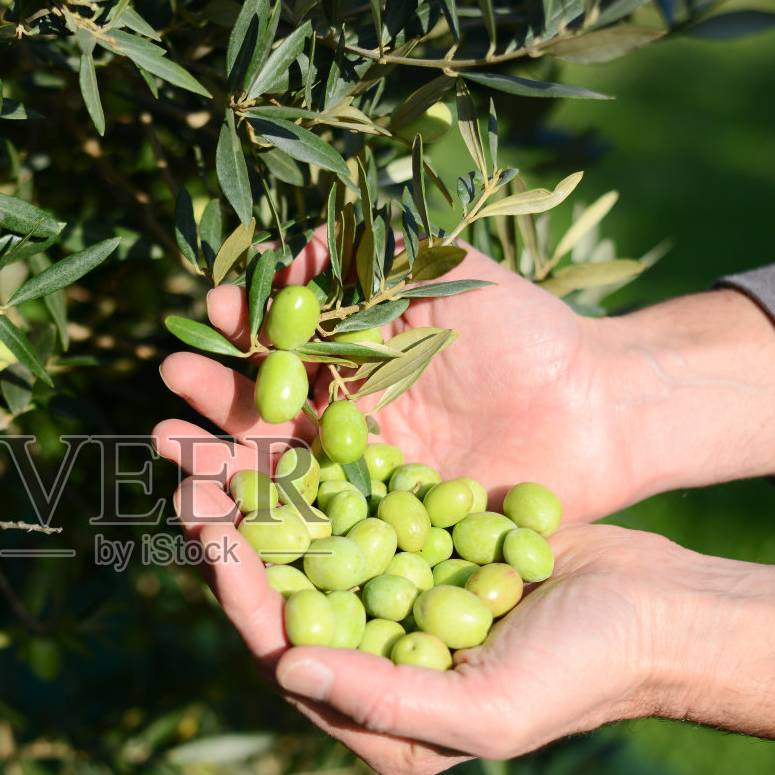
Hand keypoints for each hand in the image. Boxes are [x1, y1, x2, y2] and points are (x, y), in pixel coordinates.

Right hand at [157, 239, 634, 521]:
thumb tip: (307, 243)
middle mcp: (347, 423)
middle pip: (264, 412)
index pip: (283, 347)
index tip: (211, 313)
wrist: (603, 413)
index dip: (245, 331)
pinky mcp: (386, 532)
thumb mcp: (459, 279)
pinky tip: (225, 517)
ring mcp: (363, 481)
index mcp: (357, 363)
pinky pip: (322, 530)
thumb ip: (386, 263)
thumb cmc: (532, 337)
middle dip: (214, 394)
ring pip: (279, 473)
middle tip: (173, 378)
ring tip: (172, 447)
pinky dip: (271, 525)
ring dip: (221, 460)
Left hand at [158, 474, 774, 774]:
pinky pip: (350, 495)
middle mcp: (364, 652)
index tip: (205, 524)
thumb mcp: (490, 709)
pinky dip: (319, 451)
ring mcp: (386, 593)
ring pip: (302, 528)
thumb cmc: (586, 672)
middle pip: (276, 579)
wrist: (664, 614)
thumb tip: (284, 668)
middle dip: (229, 518)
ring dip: (259, 475)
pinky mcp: (413, 540)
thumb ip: (386, 702)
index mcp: (368, 713)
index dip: (237, 583)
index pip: (278, 644)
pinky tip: (288, 401)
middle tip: (182, 454)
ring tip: (212, 417)